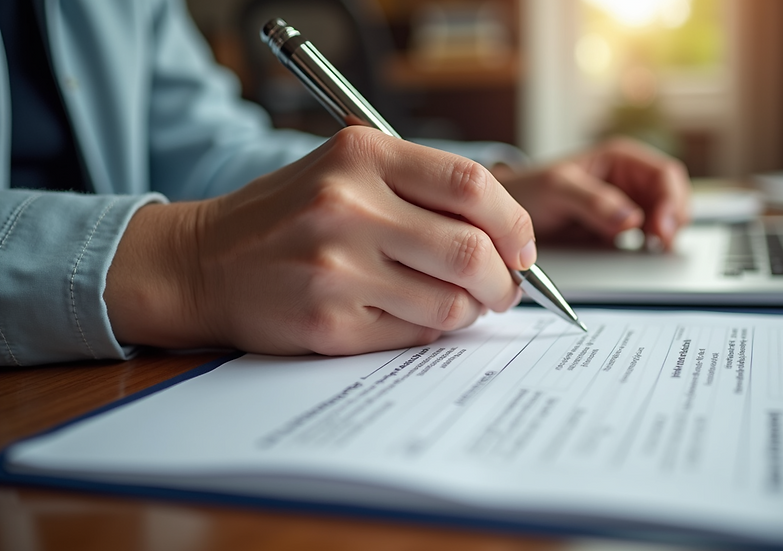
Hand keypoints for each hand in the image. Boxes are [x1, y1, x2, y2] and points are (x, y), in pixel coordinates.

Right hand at [104, 127, 534, 355]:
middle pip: (472, 251)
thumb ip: (421, 190)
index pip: (472, 185)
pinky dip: (428, 331)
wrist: (202, 262)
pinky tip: (407, 315)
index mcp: (361, 155)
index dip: (514, 223)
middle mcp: (348, 206)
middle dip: (505, 281)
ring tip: (457, 304)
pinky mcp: (328, 321)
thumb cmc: (286, 216)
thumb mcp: (346, 170)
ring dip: (469, 311)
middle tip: (503, 289)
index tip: (523, 248)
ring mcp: (336, 267)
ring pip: (451, 304)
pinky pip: (414, 334)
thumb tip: (507, 238)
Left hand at [499, 137, 690, 249]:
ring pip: (664, 220)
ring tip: (655, 251)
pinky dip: (651, 247)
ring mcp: (627, 206)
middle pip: (672, 198)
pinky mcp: (620, 230)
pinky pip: (647, 238)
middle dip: (673, 220)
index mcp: (620, 159)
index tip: (662, 227)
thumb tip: (630, 219)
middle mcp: (629, 180)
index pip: (665, 174)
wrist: (505, 213)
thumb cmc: (529, 190)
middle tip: (663, 244)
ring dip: (666, 235)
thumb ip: (593, 202)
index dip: (671, 200)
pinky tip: (644, 255)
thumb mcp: (557, 189)